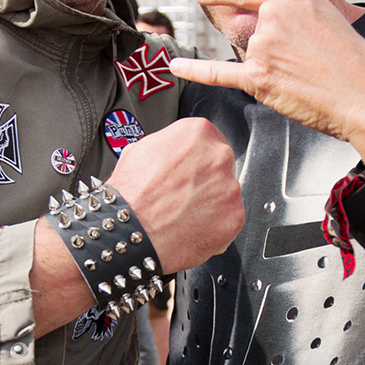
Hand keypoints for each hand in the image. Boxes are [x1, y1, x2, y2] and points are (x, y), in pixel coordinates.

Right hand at [107, 116, 244, 272]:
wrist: (130, 231)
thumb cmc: (130, 193)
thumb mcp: (140, 150)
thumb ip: (169, 145)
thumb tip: (173, 150)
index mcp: (197, 132)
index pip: (209, 139)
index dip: (196, 158)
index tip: (190, 170)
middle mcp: (219, 155)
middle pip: (221, 165)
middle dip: (206, 179)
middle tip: (184, 195)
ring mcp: (230, 187)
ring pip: (226, 193)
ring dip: (211, 203)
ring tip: (184, 214)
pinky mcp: (235, 216)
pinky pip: (229, 220)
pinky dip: (215, 226)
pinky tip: (192, 228)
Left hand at [172, 0, 364, 166]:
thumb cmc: (352, 60)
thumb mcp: (323, 15)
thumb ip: (284, 14)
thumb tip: (248, 24)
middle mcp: (272, 14)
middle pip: (249, 29)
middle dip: (269, 47)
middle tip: (303, 61)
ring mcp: (263, 46)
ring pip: (248, 55)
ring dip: (269, 68)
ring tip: (304, 76)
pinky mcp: (258, 78)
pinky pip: (217, 72)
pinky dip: (194, 70)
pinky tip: (175, 67)